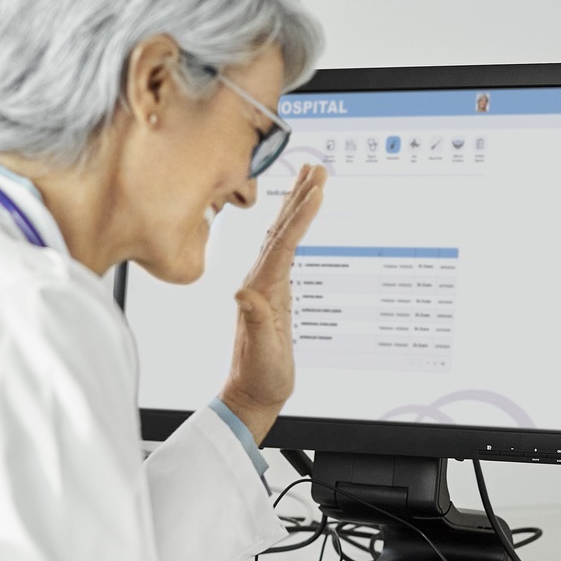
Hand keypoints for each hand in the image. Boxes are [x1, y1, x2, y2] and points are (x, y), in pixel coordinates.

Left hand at [218, 163, 326, 441]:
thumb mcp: (260, 350)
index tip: (317, 190)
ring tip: (311, 180)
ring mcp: (268, 284)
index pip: (284, 243)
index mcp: (262, 288)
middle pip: (282, 229)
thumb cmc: (258, 375)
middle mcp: (262, 280)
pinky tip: (301, 220)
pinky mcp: (275, 292)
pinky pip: (287, 250)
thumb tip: (243, 293)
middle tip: (317, 167)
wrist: (251, 393)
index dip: (301, 216)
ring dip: (297, 206)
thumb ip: (253, 320)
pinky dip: (296, 229)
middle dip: (300, 196)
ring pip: (283, 235)